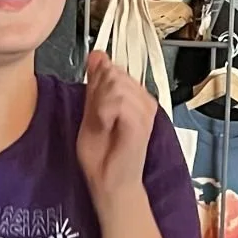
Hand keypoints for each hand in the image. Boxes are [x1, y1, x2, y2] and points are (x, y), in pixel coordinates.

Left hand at [77, 51, 157, 211]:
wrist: (109, 183)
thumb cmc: (102, 155)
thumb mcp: (92, 112)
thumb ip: (96, 85)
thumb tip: (97, 54)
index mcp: (134, 96)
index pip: (112, 69)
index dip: (98, 84)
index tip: (97, 110)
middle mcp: (144, 100)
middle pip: (114, 73)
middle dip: (98, 96)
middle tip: (100, 121)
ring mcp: (145, 110)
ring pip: (115, 85)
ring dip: (100, 106)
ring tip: (103, 126)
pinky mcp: (142, 122)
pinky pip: (119, 102)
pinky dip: (105, 113)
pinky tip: (106, 127)